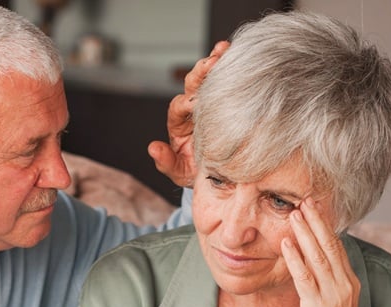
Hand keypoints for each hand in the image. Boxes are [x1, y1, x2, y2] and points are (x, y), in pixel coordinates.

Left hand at [148, 40, 229, 187]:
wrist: (220, 173)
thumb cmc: (196, 171)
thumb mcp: (180, 171)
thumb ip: (166, 162)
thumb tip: (152, 148)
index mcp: (178, 122)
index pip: (178, 106)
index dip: (186, 103)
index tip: (196, 104)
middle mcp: (192, 107)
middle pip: (192, 84)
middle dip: (201, 72)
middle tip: (212, 62)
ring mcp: (209, 100)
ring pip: (208, 76)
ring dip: (215, 60)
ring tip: (224, 48)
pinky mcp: (226, 98)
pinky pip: (226, 78)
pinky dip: (230, 64)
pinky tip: (237, 51)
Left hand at [281, 199, 364, 306]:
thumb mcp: (332, 306)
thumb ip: (326, 284)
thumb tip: (312, 267)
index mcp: (349, 283)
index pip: (337, 248)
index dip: (325, 226)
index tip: (315, 207)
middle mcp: (345, 285)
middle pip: (329, 246)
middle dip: (316, 221)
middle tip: (304, 200)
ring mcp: (334, 296)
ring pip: (318, 257)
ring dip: (304, 234)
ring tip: (293, 214)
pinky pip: (306, 278)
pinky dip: (296, 259)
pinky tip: (287, 244)